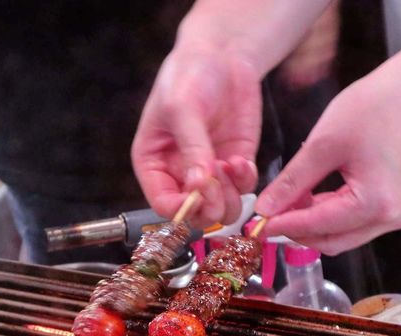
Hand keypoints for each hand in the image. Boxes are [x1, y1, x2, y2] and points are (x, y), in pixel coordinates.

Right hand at [132, 48, 260, 226]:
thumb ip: (191, 147)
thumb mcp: (182, 108)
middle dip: (209, 206)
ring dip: (230, 198)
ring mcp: (211, 172)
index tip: (197, 194)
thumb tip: (198, 185)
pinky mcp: (236, 164)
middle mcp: (181, 174)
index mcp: (154, 164)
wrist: (222, 56)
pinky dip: (246, 181)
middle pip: (195, 215)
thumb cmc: (188, 76)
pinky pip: (244, 189)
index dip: (181, 209)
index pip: (163, 204)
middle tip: (218, 183)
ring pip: (222, 210)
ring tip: (230, 167)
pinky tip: (241, 160)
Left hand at [255, 64, 400, 254]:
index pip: (316, 226)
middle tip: (269, 214)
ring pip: (345, 234)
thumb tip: (266, 208)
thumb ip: (293, 181)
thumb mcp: (325, 142)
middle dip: (298, 230)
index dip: (281, 226)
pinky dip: (335, 214)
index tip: (256, 223)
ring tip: (291, 199)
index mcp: (375, 204)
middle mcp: (392, 218)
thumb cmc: (383, 104)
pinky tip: (316, 194)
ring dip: (316, 223)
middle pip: (332, 241)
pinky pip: (361, 221)